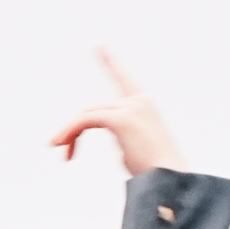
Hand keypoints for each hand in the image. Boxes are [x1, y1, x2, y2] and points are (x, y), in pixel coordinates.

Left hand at [50, 50, 179, 175]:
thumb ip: (127, 141)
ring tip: (58, 147)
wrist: (171, 183)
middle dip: (74, 128)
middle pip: (95, 108)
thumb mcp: (141, 152)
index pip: (124, 79)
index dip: (111, 61)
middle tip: (62, 150)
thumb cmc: (159, 175)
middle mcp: (139, 102)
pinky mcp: (120, 118)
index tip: (99, 45)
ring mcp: (130, 107)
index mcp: (146, 108)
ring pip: (87, 113)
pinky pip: (86, 120)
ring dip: (69, 131)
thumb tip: (119, 147)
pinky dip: (71, 131)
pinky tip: (63, 145)